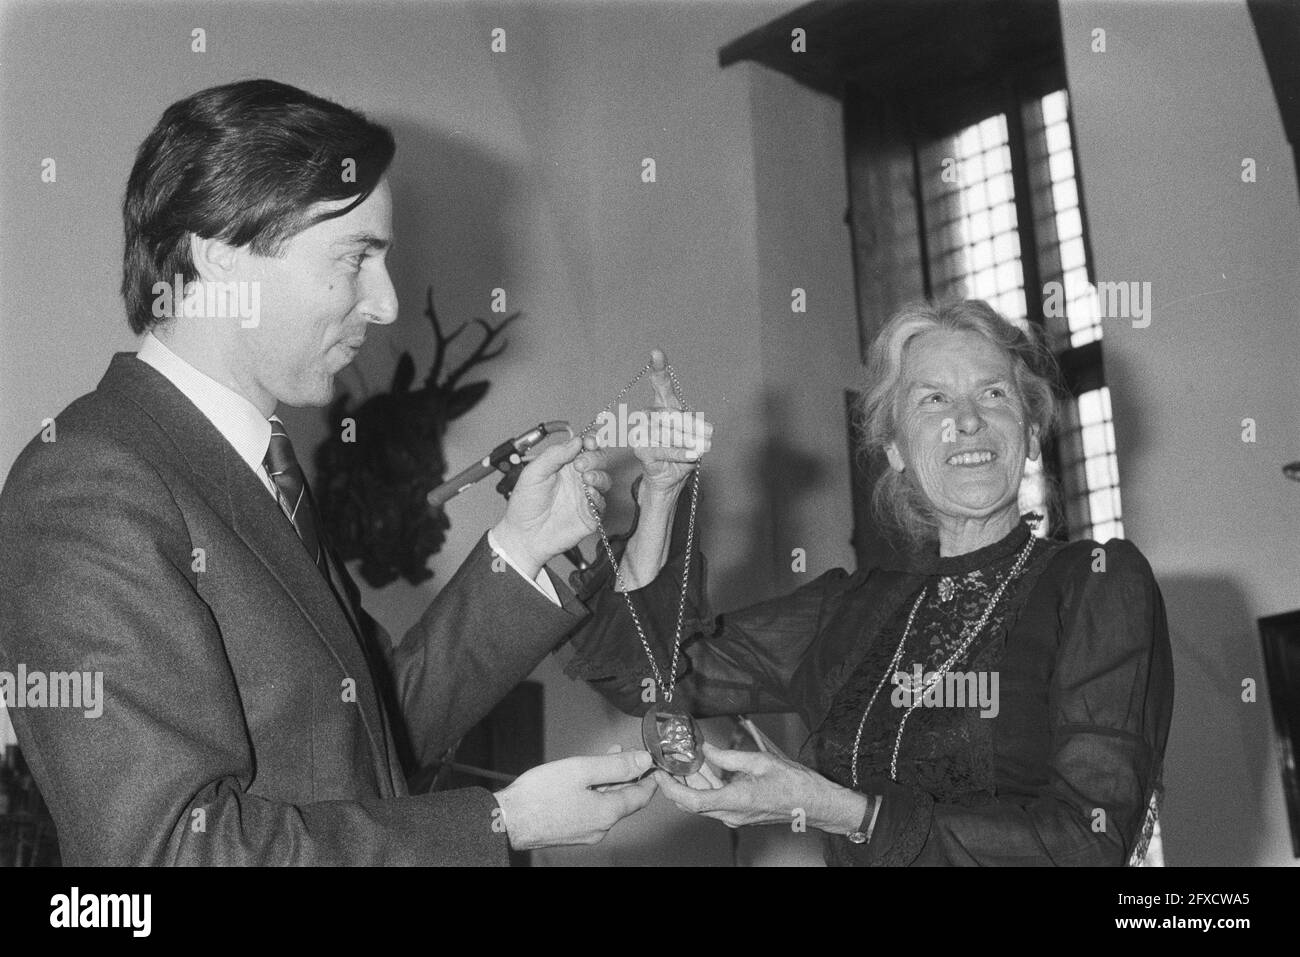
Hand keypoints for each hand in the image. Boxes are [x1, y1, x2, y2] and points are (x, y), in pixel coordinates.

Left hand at [491, 436, 610, 577]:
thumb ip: (553, 456)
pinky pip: (602, 503)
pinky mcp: (590, 515)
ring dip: (599, 475)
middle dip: (595, 457)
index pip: (584, 448)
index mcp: (564, 466)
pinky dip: (599, 496)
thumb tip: (575, 442)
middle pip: (598, 460)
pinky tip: (589, 494)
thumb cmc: (524, 506)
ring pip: (604, 479)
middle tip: (581, 463)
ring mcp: (585, 496)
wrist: (523, 536)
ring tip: (586, 477)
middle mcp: (577, 479)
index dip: (591, 441)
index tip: (589, 441)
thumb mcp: (533, 473)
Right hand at [494, 750, 657, 849]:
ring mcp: (585, 832)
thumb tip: (643, 760)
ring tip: (607, 757)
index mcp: (608, 813)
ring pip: (607, 803)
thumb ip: (616, 765)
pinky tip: (587, 778)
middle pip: (624, 799)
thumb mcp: (582, 770)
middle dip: (628, 775)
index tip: (654, 763)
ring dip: (610, 781)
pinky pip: (592, 809)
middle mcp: (600, 827)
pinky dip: (596, 791)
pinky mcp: (571, 831)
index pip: (641, 796)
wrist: (507, 819)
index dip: (650, 777)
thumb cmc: (540, 795)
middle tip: (628, 752)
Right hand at [592, 349, 711, 498]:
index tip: (656, 352)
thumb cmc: (683, 450)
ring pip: (665, 431)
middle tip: (708, 435)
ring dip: (687, 440)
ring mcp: (641, 431)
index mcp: (664, 405)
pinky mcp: (640, 450)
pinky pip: (661, 449)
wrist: (670, 477)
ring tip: (702, 448)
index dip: (658, 368)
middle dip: (689, 425)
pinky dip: (680, 452)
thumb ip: (697, 429)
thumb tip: (704, 434)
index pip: (660, 383)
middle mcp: (649, 415)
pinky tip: (693, 454)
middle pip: (667, 413)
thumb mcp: (695, 436)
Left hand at [654, 742, 868, 832]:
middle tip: (667, 761)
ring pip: (703, 801)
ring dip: (691, 782)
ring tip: (682, 759)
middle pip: (693, 803)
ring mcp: (735, 816)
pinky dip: (705, 785)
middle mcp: (732, 814)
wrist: (815, 802)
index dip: (672, 788)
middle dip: (677, 782)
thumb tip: (705, 750)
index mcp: (736, 801)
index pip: (692, 801)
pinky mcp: (740, 813)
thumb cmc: (794, 783)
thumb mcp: (759, 761)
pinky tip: (702, 766)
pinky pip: (715, 800)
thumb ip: (727, 757)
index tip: (660, 774)